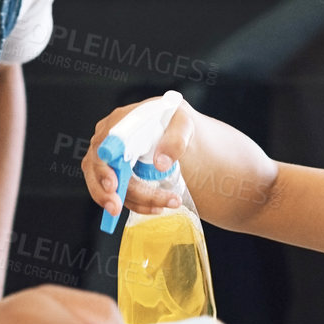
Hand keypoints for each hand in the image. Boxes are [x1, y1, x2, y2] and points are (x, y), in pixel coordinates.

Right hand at [81, 97, 274, 229]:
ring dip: (130, 199)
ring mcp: (124, 157)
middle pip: (99, 161)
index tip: (114, 183)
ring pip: (108, 183)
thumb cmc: (208, 142)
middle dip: (105, 187)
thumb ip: (177, 139)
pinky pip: (121, 194)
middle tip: (117, 206)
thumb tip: (158, 162)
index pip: (107, 138)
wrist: (224, 171)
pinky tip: (159, 208)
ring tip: (166, 205)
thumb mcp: (194, 131)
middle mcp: (123, 134)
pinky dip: (135, 204)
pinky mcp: (131, 179)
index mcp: (135, 115)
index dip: (104, 161)